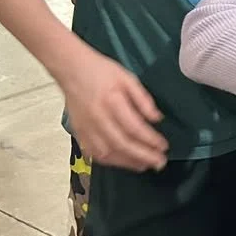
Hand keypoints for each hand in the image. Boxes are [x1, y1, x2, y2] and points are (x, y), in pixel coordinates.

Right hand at [62, 48, 168, 170]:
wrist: (71, 70)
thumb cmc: (102, 71)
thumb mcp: (128, 78)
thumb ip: (143, 99)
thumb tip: (157, 119)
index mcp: (111, 102)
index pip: (134, 128)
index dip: (150, 140)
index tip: (164, 146)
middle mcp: (98, 118)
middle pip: (122, 144)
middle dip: (143, 156)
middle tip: (160, 163)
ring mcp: (86, 128)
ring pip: (107, 153)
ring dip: (128, 163)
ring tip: (145, 165)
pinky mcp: (79, 133)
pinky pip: (94, 153)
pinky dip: (111, 161)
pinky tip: (124, 162)